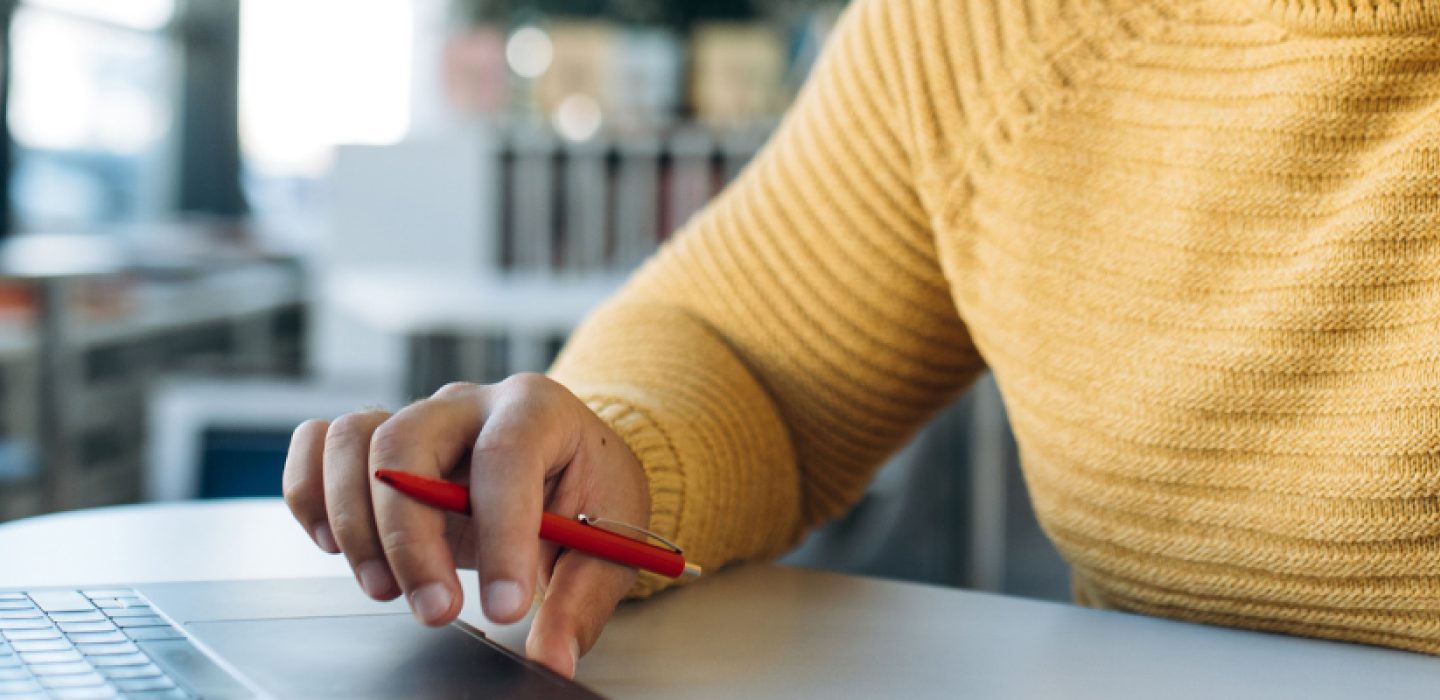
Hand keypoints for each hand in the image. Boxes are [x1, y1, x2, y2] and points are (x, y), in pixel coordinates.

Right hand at [281, 373, 649, 677]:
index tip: (504, 609)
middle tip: (434, 610)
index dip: (500, 536)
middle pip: (405, 443)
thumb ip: (579, 604)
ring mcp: (418, 416)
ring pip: (352, 440)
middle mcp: (470, 404)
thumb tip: (552, 659)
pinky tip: (337, 546)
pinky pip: (317, 443)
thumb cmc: (588, 495)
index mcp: (539, 410)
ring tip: (385, 589)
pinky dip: (310, 493)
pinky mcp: (378, 441)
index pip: (506, 457)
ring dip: (356, 524)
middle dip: (408, 538)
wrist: (571, 464)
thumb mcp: (609, 544)